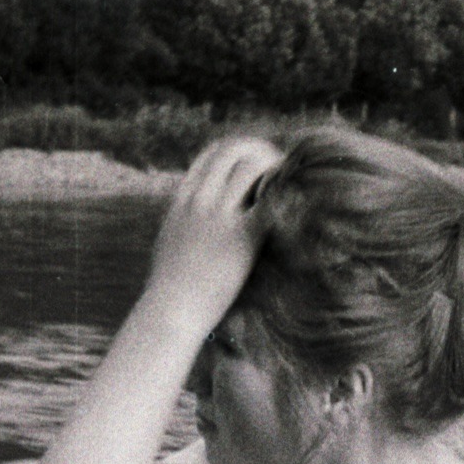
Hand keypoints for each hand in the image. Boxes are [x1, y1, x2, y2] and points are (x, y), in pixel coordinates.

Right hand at [147, 137, 280, 336]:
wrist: (170, 313)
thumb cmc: (169, 293)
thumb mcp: (170, 247)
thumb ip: (181, 228)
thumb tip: (185, 231)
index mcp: (183, 201)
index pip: (210, 155)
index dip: (237, 151)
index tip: (254, 161)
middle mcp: (200, 201)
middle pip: (232, 150)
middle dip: (259, 150)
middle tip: (279, 165)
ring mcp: (219, 217)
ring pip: (249, 166)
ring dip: (273, 166)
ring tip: (290, 179)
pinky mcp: (240, 238)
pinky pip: (267, 201)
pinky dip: (282, 194)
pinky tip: (294, 201)